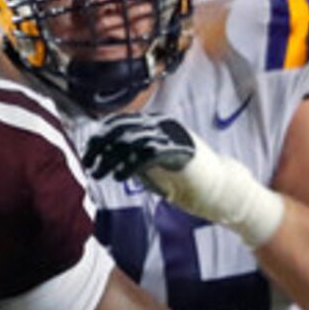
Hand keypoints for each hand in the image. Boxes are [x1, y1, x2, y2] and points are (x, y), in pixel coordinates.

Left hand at [82, 113, 198, 187]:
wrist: (220, 188)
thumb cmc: (185, 179)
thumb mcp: (151, 165)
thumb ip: (132, 157)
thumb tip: (105, 155)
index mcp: (155, 124)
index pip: (120, 121)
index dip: (100, 136)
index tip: (87, 154)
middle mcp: (162, 125)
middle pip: (122, 128)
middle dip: (100, 146)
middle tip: (88, 165)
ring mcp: (173, 137)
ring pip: (132, 140)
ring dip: (111, 158)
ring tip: (100, 174)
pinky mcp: (180, 151)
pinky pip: (148, 154)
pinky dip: (130, 165)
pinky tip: (120, 177)